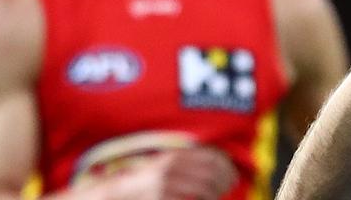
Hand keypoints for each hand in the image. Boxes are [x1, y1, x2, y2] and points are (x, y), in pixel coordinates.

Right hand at [105, 147, 238, 199]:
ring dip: (214, 195)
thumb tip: (220, 165)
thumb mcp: (165, 164)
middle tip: (228, 188)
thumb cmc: (147, 181)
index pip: (211, 157)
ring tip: (216, 197)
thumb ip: (187, 161)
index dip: (227, 168)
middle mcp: (171, 167)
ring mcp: (165, 184)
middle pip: (210, 174)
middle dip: (224, 183)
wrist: (117, 193)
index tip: (233, 176)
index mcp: (174, 155)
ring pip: (203, 190)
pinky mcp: (161, 198)